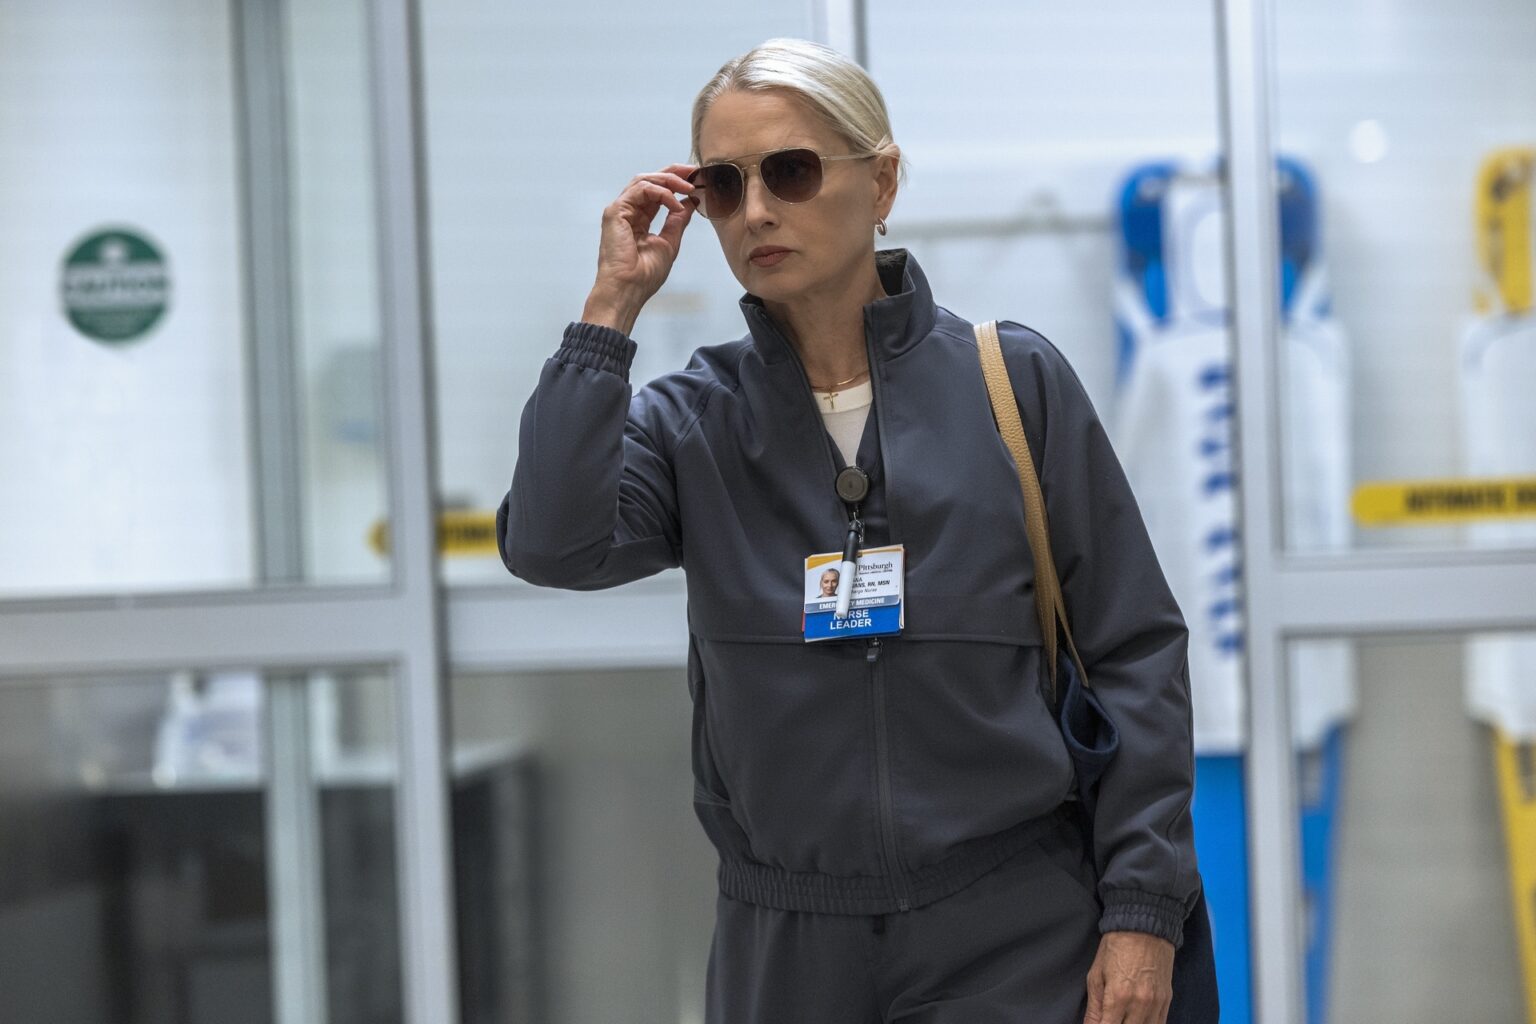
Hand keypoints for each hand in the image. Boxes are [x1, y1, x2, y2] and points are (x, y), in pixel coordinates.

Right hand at [584, 164, 697, 333]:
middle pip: (649, 180)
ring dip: (669, 180)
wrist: (629, 289)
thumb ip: (677, 221)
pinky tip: (675, 204)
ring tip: (689, 187)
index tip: (695, 180)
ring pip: (644, 180)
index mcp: (639, 219)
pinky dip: (661, 193)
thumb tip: (689, 203)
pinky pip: (641, 189)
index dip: (675, 182)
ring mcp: (620, 210)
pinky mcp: (616, 211)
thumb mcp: (669, 242)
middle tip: (694, 172)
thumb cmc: (644, 275)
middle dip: (673, 173)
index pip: (657, 192)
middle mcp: (628, 212)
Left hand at [1083, 931, 1174, 1023]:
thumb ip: (1094, 1007)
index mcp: (1119, 996)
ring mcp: (1156, 1003)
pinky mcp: (1167, 1000)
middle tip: (1109, 1019)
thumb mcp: (1096, 975)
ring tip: (1122, 1019)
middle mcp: (1140, 1003)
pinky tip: (1137, 1021)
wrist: (1144, 928)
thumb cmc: (1116, 948)